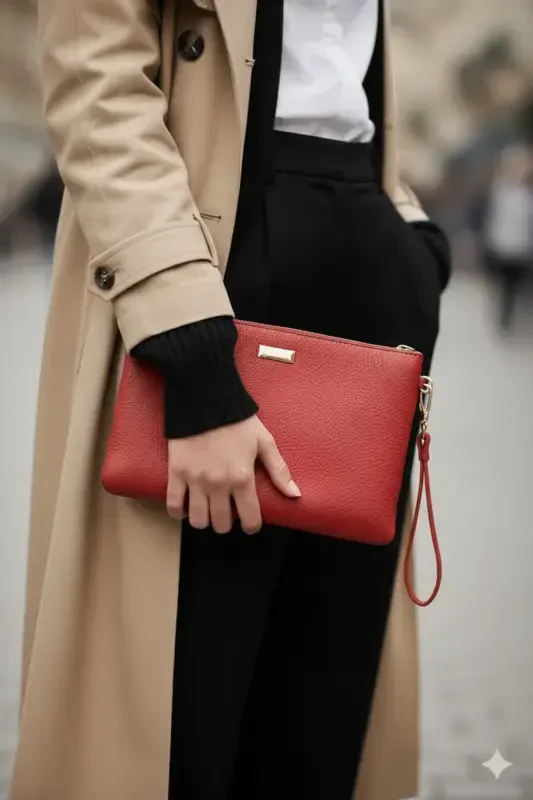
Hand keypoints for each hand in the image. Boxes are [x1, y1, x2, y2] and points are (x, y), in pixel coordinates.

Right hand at [166, 416, 300, 533]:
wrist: (205, 399)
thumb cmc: (238, 420)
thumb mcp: (264, 442)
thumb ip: (279, 470)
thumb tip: (295, 495)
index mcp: (242, 478)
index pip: (250, 519)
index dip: (252, 526)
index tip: (250, 522)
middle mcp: (218, 484)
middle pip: (221, 524)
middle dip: (226, 523)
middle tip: (227, 513)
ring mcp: (195, 480)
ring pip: (197, 520)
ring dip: (203, 520)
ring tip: (207, 511)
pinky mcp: (176, 473)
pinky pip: (173, 504)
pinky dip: (178, 512)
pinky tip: (186, 507)